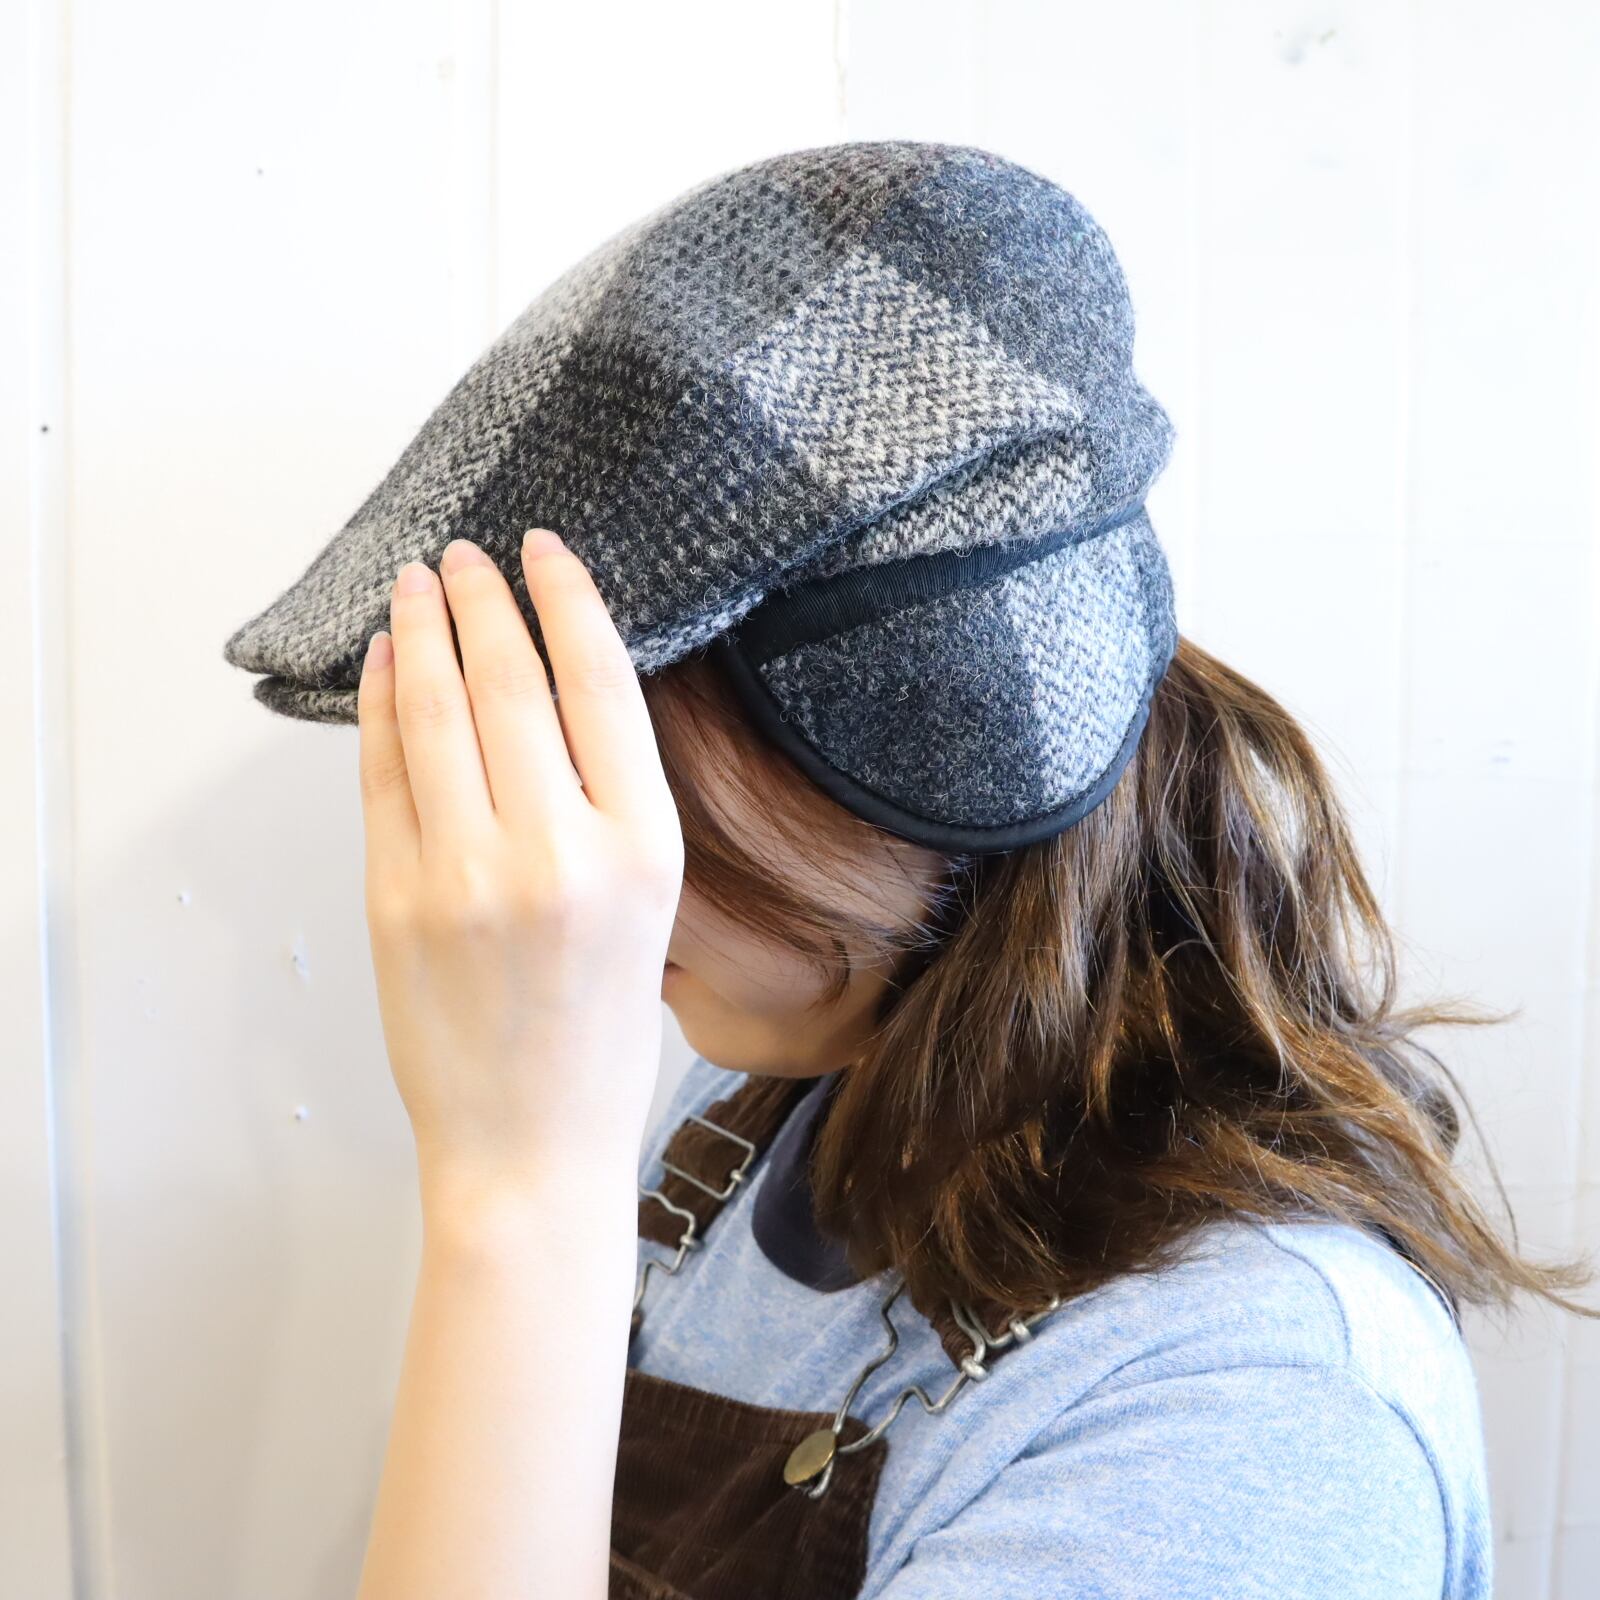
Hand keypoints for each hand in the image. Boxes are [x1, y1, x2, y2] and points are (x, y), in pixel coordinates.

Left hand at [355, 528, 683, 1199]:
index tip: (543, 551)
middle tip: (466, 554)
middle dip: (482, 600)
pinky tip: (381, 664)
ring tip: (416, 584)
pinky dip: (376, 706)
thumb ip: (610, 805)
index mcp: (643, 849)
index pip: (602, 683)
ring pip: (434, 711)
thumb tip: (551, 692)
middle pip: (511, 681)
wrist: (529, 1146)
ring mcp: (466, 873)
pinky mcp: (394, 897)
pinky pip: (382, 772)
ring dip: (420, 633)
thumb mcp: (652, 910)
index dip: (566, 600)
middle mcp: (559, 850)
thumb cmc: (599, 1040)